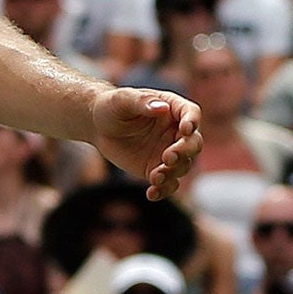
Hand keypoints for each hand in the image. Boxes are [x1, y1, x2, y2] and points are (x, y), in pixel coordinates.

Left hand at [92, 87, 200, 201]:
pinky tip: (151, 193)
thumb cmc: (112, 106)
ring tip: (155, 177)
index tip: (185, 129)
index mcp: (172, 108)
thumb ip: (142, 102)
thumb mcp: (123, 100)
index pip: (191, 113)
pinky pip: (168, 183)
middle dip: (184, 151)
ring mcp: (168, 151)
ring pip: (183, 165)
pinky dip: (163, 190)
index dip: (192, 121)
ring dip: (173, 172)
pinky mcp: (157, 169)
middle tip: (167, 157)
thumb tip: (162, 107)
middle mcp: (175, 131)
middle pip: (193, 143)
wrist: (98, 127)